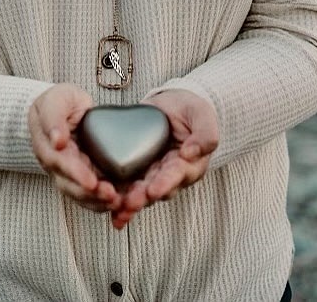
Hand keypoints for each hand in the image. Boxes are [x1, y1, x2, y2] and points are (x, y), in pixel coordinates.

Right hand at [28, 84, 120, 212]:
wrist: (64, 107)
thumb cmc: (59, 101)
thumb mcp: (56, 100)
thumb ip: (54, 117)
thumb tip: (57, 141)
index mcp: (47, 147)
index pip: (60, 164)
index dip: (76, 174)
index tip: (91, 182)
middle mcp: (56, 165)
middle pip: (71, 186)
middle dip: (91, 194)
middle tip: (111, 196)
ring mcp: (68, 173)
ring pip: (80, 195)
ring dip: (98, 202)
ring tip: (118, 202)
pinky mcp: (83, 175)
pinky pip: (91, 194)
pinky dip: (103, 201)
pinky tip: (120, 203)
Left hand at [110, 89, 218, 229]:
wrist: (173, 104)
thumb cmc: (190, 111)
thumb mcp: (202, 115)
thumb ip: (205, 133)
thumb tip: (191, 153)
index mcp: (189, 165)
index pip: (176, 175)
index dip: (165, 183)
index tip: (154, 190)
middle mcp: (170, 175)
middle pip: (156, 189)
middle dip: (143, 197)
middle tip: (130, 202)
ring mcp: (152, 174)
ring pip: (141, 193)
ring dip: (129, 204)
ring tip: (117, 209)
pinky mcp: (137, 170)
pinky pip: (127, 186)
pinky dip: (119, 199)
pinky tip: (111, 213)